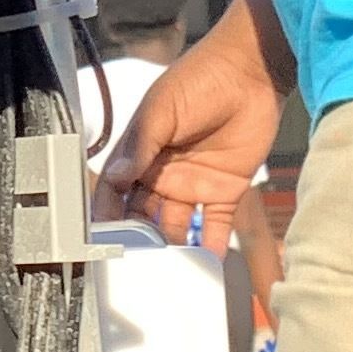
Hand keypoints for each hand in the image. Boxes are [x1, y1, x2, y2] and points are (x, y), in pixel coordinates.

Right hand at [101, 0, 285, 249]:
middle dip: (138, 243)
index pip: (115, 192)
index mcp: (140, 153)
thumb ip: (142, 144)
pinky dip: (210, 249)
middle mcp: (162, 174)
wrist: (252, 71)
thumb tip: (117, 177)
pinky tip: (206, 271)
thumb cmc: (199, 80)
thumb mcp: (162, 108)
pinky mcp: (226, 191)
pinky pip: (214, 227)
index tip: (100, 245)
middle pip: (143, 216)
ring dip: (171, 250)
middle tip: (134, 273)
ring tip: (166, 279)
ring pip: (175, 227)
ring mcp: (193, 184)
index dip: (106, 217)